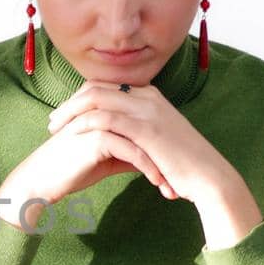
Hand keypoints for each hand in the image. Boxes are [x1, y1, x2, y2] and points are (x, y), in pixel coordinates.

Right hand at [0, 112, 176, 231]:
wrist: (42, 180)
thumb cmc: (71, 169)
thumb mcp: (106, 158)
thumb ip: (128, 151)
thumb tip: (154, 158)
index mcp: (106, 107)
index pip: (145, 119)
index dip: (163, 142)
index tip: (178, 166)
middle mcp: (105, 108)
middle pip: (148, 126)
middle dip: (168, 153)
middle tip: (184, 175)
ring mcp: (101, 120)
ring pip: (144, 138)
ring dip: (162, 162)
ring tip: (174, 185)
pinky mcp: (96, 137)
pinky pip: (132, 151)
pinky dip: (148, 168)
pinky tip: (159, 184)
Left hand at [46, 81, 229, 208]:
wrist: (210, 177)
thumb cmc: (184, 165)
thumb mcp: (158, 141)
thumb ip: (137, 133)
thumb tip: (115, 139)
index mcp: (150, 97)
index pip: (106, 87)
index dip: (80, 99)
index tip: (64, 115)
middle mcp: (148, 97)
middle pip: (97, 87)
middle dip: (70, 102)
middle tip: (53, 120)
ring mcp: (148, 111)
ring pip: (97, 98)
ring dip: (71, 112)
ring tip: (55, 128)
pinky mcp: (147, 129)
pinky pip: (107, 118)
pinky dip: (85, 124)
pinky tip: (72, 134)